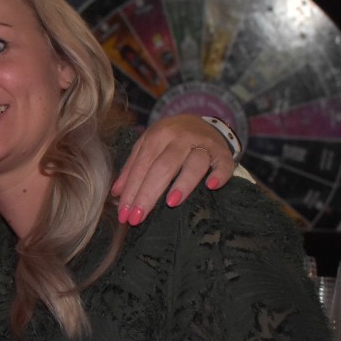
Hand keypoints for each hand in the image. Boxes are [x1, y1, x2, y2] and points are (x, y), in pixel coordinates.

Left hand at [111, 114, 235, 225]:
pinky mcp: (224, 152)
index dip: (131, 190)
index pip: (142, 165)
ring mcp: (204, 144)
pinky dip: (219, 174)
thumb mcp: (148, 145)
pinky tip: (211, 186)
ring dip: (182, 183)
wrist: (203, 123)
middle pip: (163, 167)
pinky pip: (223, 164)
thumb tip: (116, 193)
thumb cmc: (170, 139)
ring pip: (193, 163)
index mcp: (158, 135)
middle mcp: (181, 137)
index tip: (124, 213)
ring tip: (171, 203)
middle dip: (148, 194)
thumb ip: (132, 167)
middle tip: (138, 217)